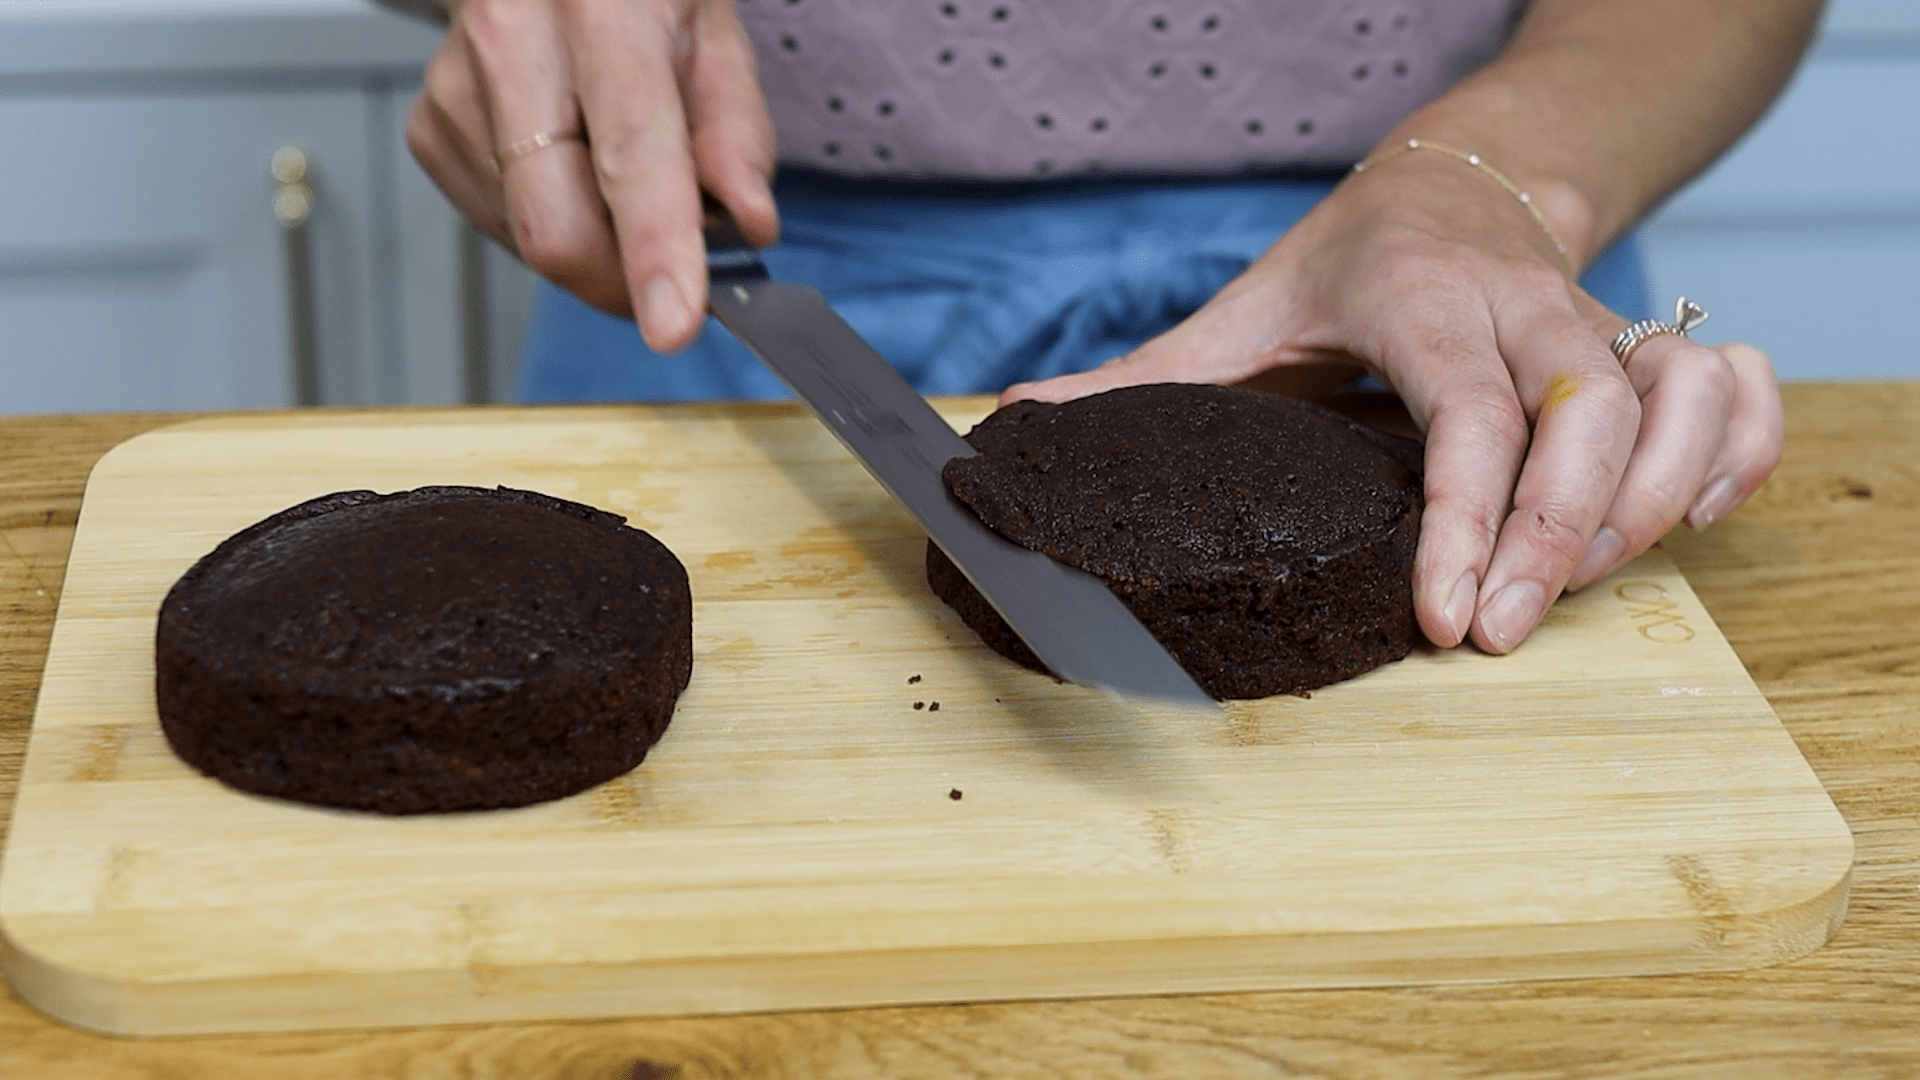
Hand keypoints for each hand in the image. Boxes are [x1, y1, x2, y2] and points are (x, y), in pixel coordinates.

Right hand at [405, 0, 777, 350]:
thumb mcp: (714, 34)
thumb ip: (736, 132)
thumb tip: (749, 223)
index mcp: (597, 10)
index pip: (629, 154)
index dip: (655, 251)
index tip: (673, 323)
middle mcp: (511, 42)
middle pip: (555, 228)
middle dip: (623, 282)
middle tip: (673, 277)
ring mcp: (456, 89)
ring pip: (529, 240)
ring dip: (595, 247)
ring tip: (618, 181)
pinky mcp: (429, 129)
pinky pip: (503, 227)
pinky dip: (556, 224)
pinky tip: (572, 171)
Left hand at [1001, 151, 1783, 654]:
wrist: (1457, 178)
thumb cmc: (1348, 265)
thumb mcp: (1243, 310)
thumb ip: (1143, 376)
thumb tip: (1016, 421)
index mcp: (1415, 299)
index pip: (1468, 409)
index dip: (1465, 514)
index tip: (1448, 614)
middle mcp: (1521, 303)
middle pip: (1585, 412)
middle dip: (1559, 535)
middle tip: (1504, 634)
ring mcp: (1598, 319)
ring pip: (1676, 399)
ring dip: (1652, 504)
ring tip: (1579, 589)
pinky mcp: (1652, 336)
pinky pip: (1734, 389)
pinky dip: (1737, 456)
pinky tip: (1687, 526)